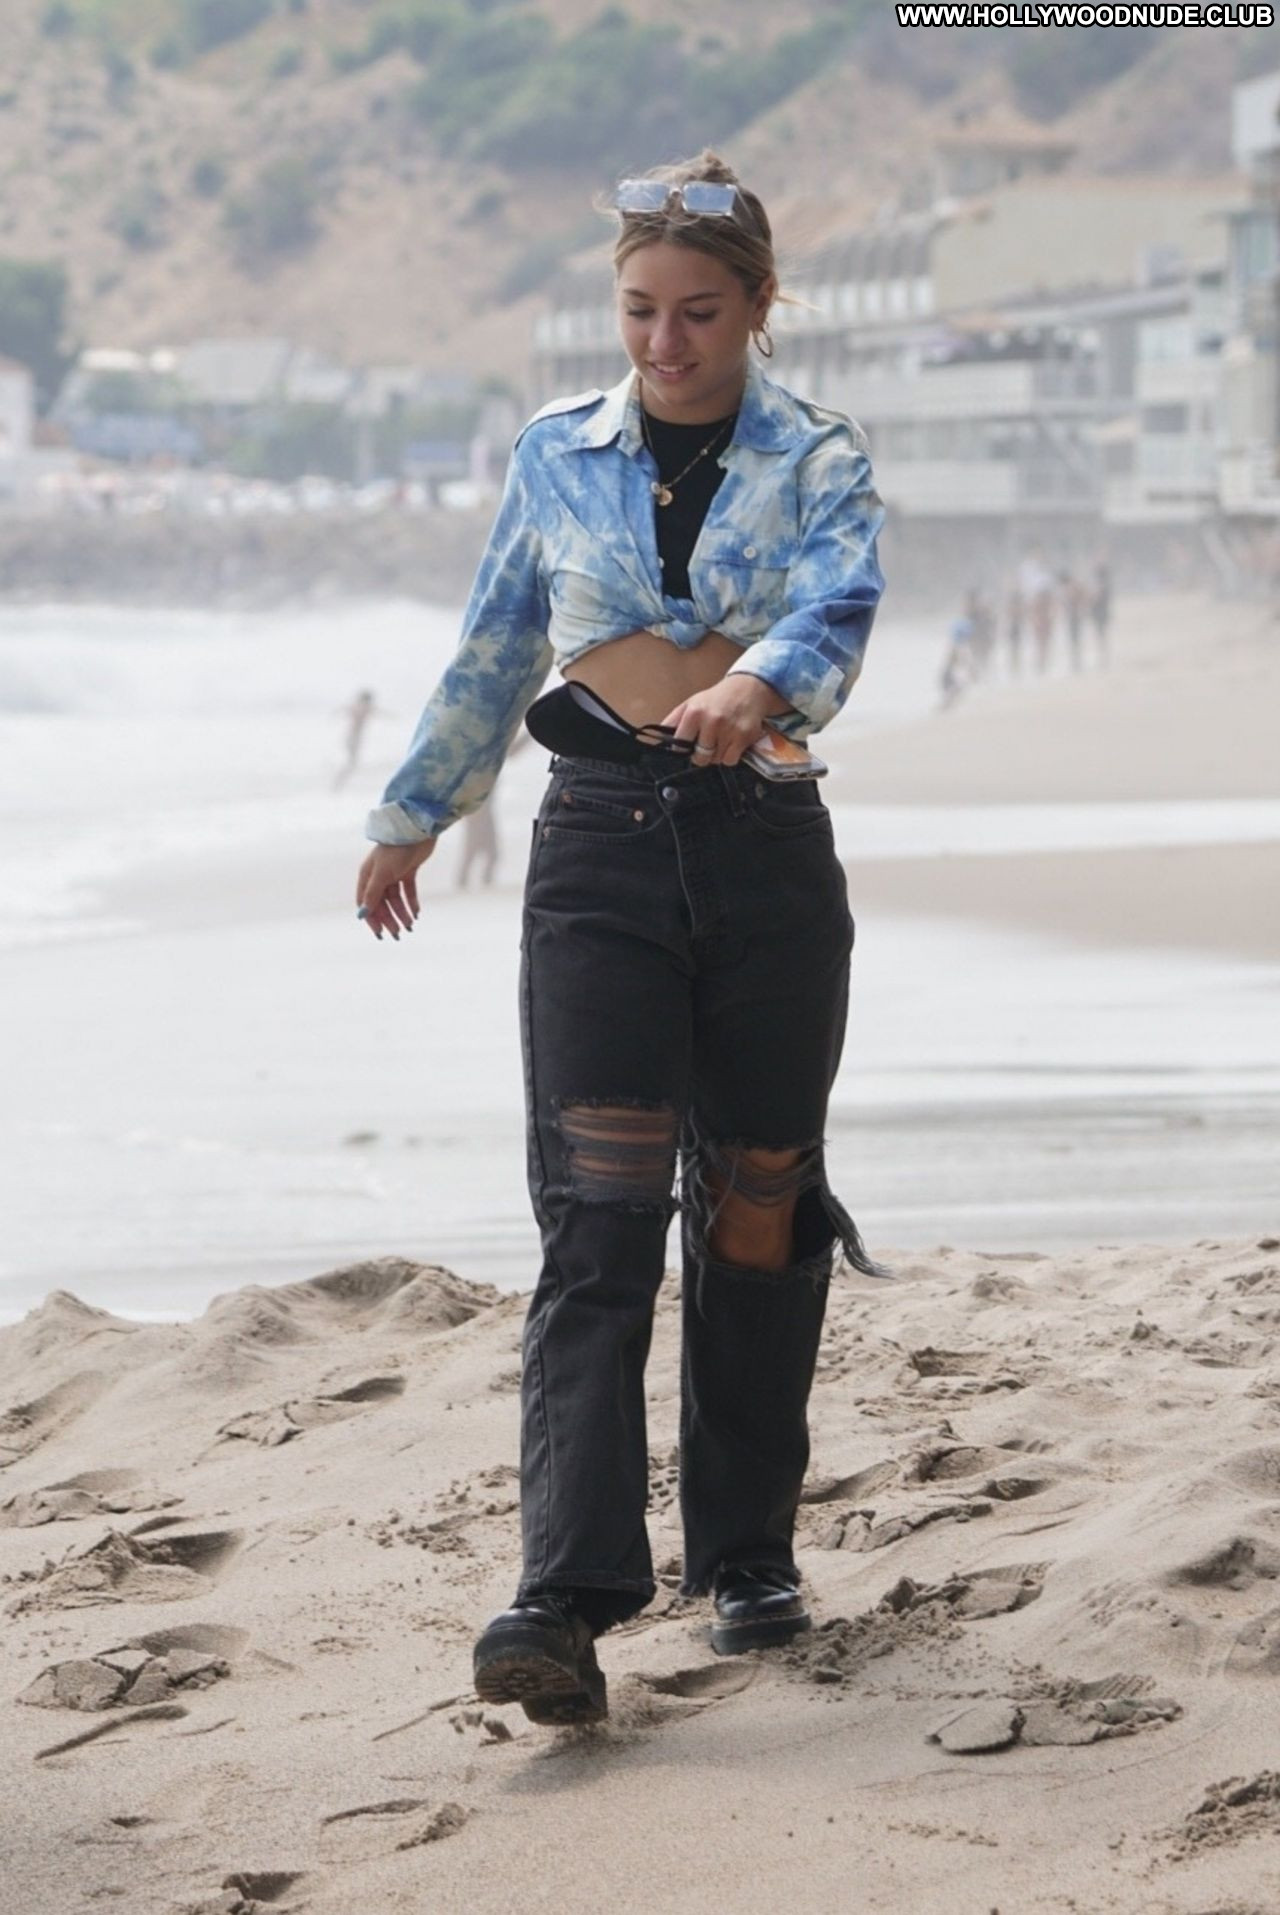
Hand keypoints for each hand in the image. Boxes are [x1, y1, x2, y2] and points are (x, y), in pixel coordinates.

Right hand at [356, 839, 436, 940]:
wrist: (416, 830)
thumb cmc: (395, 850)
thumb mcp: (382, 874)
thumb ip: (372, 894)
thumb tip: (361, 914)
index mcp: (367, 876)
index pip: (365, 903)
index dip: (372, 918)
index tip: (380, 933)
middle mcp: (378, 875)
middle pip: (382, 903)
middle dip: (389, 919)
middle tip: (398, 934)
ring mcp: (393, 873)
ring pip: (396, 899)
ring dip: (401, 913)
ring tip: (410, 926)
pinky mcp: (408, 870)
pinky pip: (408, 891)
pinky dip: (411, 902)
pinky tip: (416, 913)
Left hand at [662, 673, 790, 768]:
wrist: (748, 688)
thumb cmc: (717, 698)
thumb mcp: (691, 703)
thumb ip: (674, 720)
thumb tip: (658, 738)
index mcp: (694, 713)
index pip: (680, 744)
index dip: (683, 748)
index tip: (687, 745)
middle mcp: (712, 721)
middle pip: (699, 757)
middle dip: (701, 754)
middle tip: (707, 743)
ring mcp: (729, 730)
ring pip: (716, 760)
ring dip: (717, 755)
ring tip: (721, 740)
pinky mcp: (744, 736)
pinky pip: (730, 760)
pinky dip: (730, 756)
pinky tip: (731, 743)